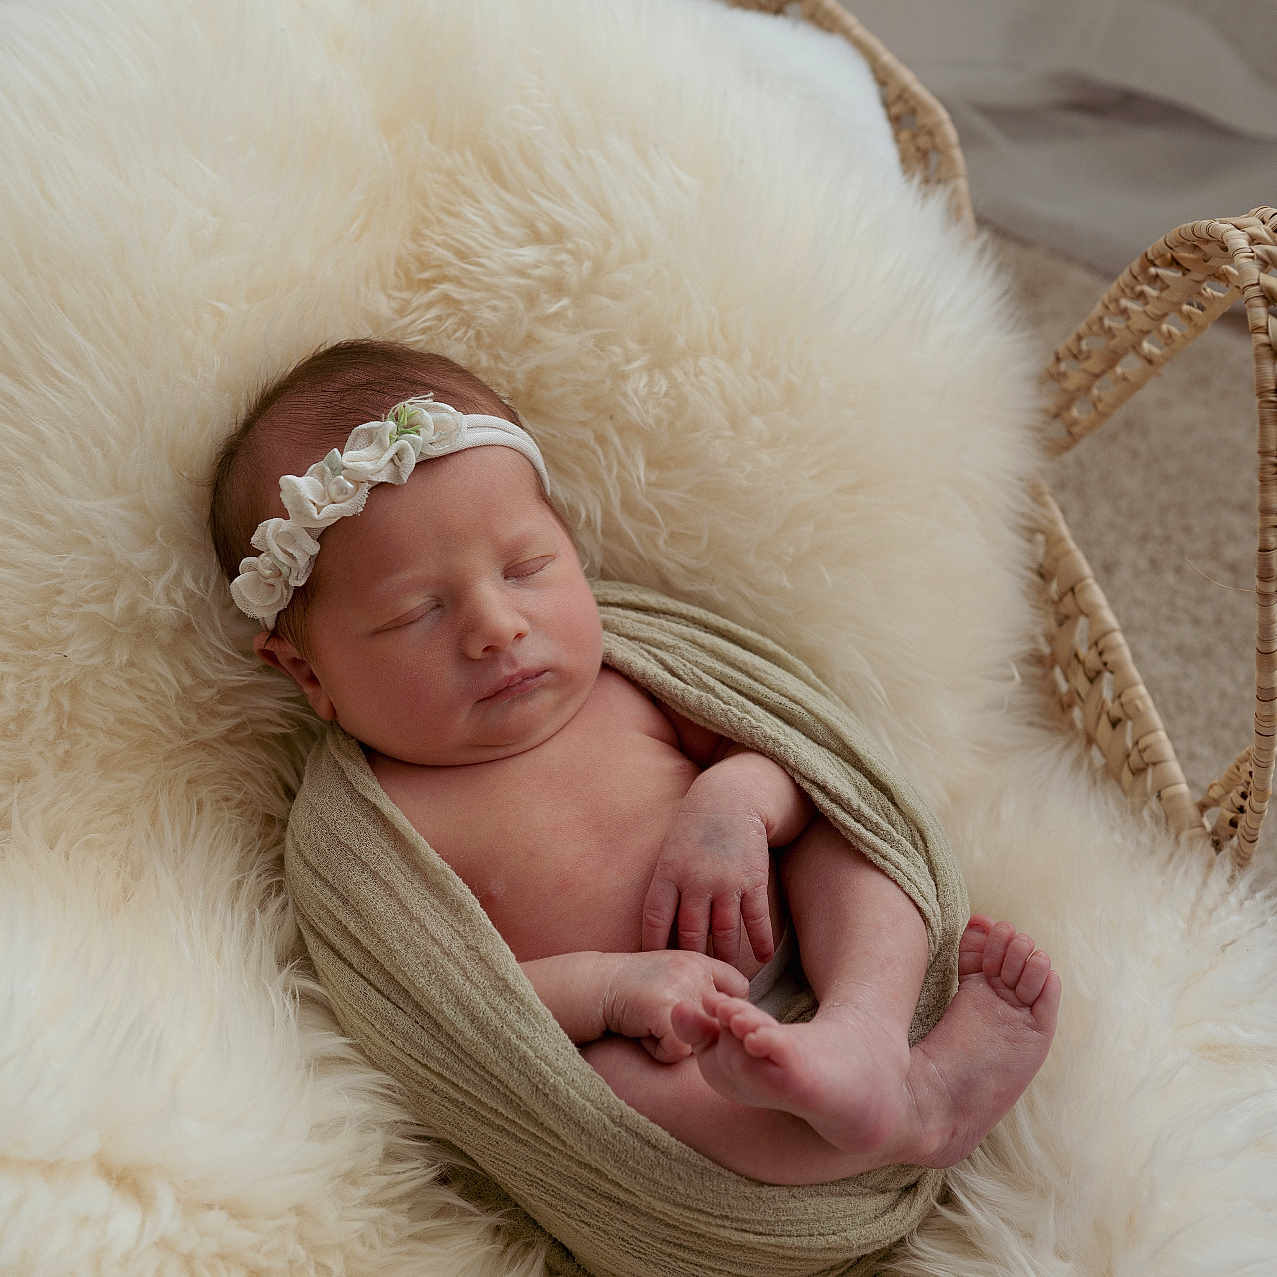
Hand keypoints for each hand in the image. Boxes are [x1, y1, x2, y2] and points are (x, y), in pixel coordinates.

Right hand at [602, 950, 748, 1061]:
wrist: (594, 985)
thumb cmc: (631, 989)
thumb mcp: (672, 977)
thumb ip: (700, 990)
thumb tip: (731, 1022)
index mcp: (701, 961)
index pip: (739, 989)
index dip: (725, 1010)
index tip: (700, 1015)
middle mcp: (697, 971)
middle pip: (720, 1025)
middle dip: (696, 1034)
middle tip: (662, 1021)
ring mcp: (683, 988)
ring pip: (701, 1042)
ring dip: (675, 1044)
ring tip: (651, 1026)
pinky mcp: (666, 1008)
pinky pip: (678, 1051)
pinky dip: (658, 1051)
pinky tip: (641, 1032)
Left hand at [641, 794, 773, 964]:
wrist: (729, 797)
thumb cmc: (694, 830)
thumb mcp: (669, 854)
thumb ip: (666, 890)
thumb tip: (658, 933)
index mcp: (668, 874)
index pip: (655, 920)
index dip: (654, 946)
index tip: (657, 966)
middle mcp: (695, 881)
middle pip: (690, 934)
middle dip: (692, 961)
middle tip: (695, 982)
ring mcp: (726, 882)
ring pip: (724, 933)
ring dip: (727, 958)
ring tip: (728, 976)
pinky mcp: (753, 880)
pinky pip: (757, 919)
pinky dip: (761, 941)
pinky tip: (764, 957)